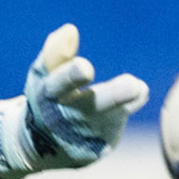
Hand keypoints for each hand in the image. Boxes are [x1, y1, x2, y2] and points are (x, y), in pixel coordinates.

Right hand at [0, 24, 148, 177]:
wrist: (41, 148)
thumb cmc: (47, 99)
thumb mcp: (43, 76)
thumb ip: (56, 53)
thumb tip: (71, 30)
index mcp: (48, 96)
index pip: (58, 84)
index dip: (71, 76)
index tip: (86, 67)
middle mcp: (66, 120)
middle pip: (93, 106)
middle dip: (114, 96)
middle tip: (135, 86)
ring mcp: (84, 137)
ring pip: (113, 115)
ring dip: (126, 100)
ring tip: (137, 88)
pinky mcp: (99, 149)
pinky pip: (116, 125)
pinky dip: (121, 111)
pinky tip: (117, 107)